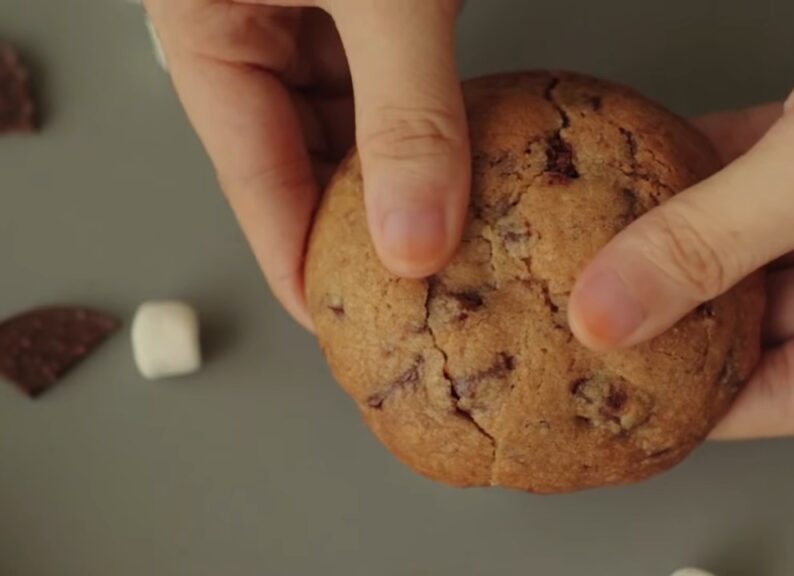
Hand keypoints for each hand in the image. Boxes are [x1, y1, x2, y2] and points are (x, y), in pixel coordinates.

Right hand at [145, 0, 468, 328]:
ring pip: (355, 125)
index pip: (255, 182)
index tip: (342, 325)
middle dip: (365, 222)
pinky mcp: (370, 4)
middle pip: (305, 160)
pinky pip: (394, 83)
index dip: (302, 265)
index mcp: (206, 29)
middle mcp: (252, 27)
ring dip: (405, 173)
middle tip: (419, 290)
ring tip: (456, 238)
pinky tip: (468, 162)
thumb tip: (415, 236)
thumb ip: (403, 112)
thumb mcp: (384, 2)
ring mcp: (311, 12)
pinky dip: (430, 124)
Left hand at [568, 0, 793, 437]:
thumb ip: (716, 239)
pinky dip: (713, 170)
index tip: (635, 401)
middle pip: (775, 319)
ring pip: (762, 242)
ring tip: (607, 252)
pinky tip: (654, 168)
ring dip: (689, 237)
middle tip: (604, 322)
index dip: (714, 405)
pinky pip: (768, 172)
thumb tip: (610, 310)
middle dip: (688, 314)